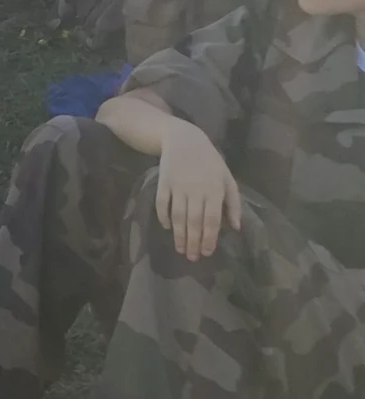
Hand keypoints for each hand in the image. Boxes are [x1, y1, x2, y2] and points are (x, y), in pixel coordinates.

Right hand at [155, 126, 241, 258]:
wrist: (184, 139)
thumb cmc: (210, 161)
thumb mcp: (227, 179)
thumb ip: (233, 203)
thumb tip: (236, 227)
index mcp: (215, 190)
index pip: (212, 220)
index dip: (210, 238)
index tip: (207, 253)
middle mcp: (196, 190)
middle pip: (194, 221)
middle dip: (193, 242)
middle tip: (192, 258)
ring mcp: (178, 187)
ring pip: (178, 216)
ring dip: (179, 235)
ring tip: (180, 249)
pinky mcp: (163, 183)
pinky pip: (162, 204)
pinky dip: (164, 217)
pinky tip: (168, 228)